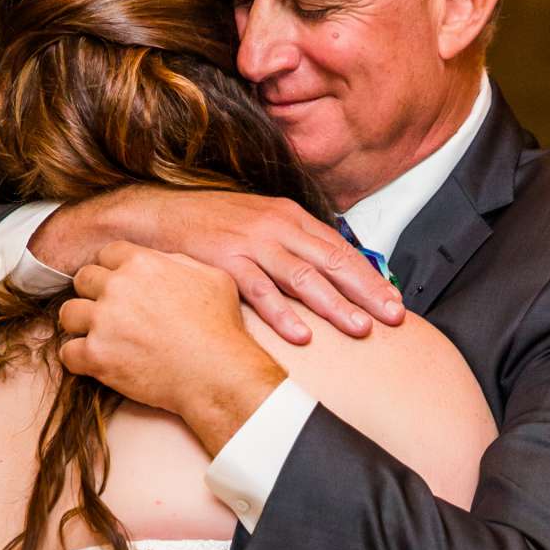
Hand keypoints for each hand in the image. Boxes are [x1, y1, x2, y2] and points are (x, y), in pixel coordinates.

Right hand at [33, 187, 403, 346]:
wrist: (154, 214)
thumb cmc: (211, 227)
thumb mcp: (258, 228)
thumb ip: (292, 248)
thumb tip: (328, 276)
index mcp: (289, 217)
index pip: (339, 249)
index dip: (370, 277)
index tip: (395, 302)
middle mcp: (276, 226)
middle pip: (332, 262)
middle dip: (367, 292)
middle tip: (394, 318)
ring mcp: (250, 243)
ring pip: (303, 277)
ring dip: (335, 305)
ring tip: (360, 329)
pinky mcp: (224, 261)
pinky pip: (260, 291)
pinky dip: (283, 314)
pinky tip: (303, 335)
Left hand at [58, 243, 286, 453]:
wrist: (217, 374)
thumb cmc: (220, 328)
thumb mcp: (211, 278)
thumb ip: (178, 262)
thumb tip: (161, 261)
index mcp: (142, 263)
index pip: (107, 255)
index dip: (113, 271)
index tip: (120, 288)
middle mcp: (117, 287)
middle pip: (83, 280)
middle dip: (94, 295)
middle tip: (110, 314)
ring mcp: (103, 321)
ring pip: (68, 314)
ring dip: (81, 325)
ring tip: (98, 338)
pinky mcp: (96, 355)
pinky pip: (67, 352)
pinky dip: (78, 359)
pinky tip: (95, 362)